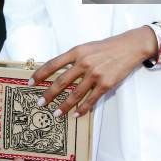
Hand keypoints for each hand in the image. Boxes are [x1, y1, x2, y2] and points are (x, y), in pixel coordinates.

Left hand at [28, 27, 157, 118]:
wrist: (129, 47)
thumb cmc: (107, 47)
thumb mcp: (87, 47)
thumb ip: (73, 58)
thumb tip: (57, 72)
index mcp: (77, 51)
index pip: (53, 64)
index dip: (40, 74)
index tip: (31, 82)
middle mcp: (84, 62)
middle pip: (61, 82)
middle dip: (48, 95)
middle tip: (40, 103)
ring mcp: (95, 74)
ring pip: (74, 94)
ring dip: (63, 106)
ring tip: (55, 114)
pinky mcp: (105, 84)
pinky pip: (91, 99)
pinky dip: (82, 109)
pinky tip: (76, 114)